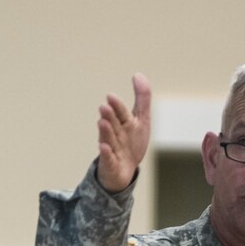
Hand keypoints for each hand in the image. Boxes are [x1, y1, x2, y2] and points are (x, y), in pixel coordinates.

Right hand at [96, 73, 151, 192]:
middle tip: (104, 107)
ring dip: (106, 131)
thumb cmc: (132, 143)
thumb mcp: (141, 120)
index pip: (121, 112)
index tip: (110, 96)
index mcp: (124, 123)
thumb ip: (142, 97)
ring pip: (109, 139)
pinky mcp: (110, 164)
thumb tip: (138, 74)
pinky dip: (106, 153)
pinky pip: (108, 159)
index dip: (117, 105)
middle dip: (109, 116)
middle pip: (113, 124)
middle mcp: (116, 134)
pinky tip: (104, 147)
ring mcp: (112, 149)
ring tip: (102, 122)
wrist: (124, 171)